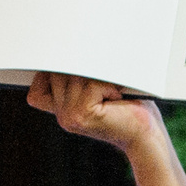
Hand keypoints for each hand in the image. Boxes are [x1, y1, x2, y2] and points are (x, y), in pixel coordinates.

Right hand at [28, 72, 160, 152]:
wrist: (145, 137)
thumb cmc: (131, 111)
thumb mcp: (101, 92)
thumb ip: (81, 80)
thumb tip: (73, 48)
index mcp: (63, 111)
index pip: (40, 89)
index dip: (52, 73)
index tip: (75, 66)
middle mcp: (63, 116)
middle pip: (59, 72)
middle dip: (83, 68)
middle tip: (107, 81)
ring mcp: (69, 116)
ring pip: (75, 75)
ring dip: (99, 77)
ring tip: (114, 91)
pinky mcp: (82, 114)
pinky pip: (90, 83)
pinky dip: (108, 85)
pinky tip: (117, 97)